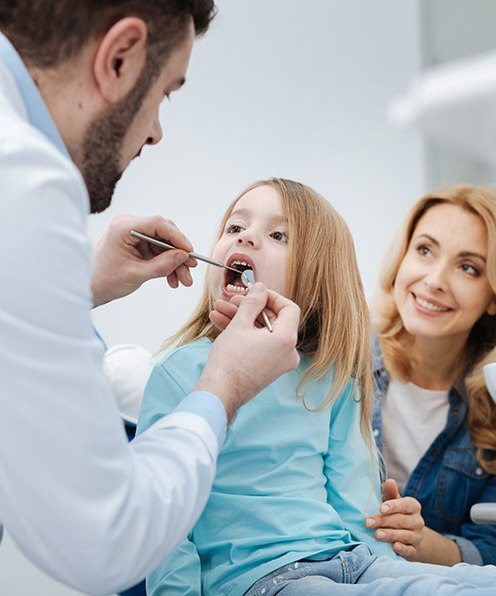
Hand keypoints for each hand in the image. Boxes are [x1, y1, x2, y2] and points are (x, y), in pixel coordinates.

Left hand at [92, 214, 196, 306]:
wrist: (91, 289)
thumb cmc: (105, 280)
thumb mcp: (136, 274)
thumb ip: (162, 265)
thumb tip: (183, 256)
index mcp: (123, 227)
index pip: (158, 224)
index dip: (177, 237)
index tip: (189, 252)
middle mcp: (129, 225)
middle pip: (164, 233)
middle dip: (178, 254)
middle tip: (190, 270)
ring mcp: (134, 234)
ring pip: (164, 244)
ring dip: (175, 263)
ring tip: (183, 280)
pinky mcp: (137, 243)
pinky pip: (158, 251)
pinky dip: (167, 264)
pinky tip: (173, 279)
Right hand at [195, 283, 299, 421]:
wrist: (219, 393)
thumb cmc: (230, 361)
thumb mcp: (240, 324)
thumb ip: (252, 302)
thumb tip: (260, 289)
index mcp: (286, 339)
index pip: (289, 308)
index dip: (271, 296)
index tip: (255, 292)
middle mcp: (287, 352)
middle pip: (272, 320)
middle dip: (249, 308)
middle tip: (231, 301)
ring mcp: (277, 362)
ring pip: (261, 332)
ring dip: (240, 319)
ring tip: (218, 309)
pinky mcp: (266, 369)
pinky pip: (258, 345)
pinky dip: (242, 334)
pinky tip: (220, 322)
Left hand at [364, 479, 424, 559]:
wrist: (409, 535)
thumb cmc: (395, 513)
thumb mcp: (392, 501)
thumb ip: (390, 492)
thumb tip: (390, 481)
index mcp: (413, 506)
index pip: (405, 504)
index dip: (393, 506)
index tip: (381, 508)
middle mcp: (417, 521)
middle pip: (401, 520)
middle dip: (383, 521)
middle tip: (367, 522)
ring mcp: (417, 536)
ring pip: (405, 535)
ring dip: (390, 535)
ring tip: (376, 534)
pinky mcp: (414, 550)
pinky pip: (410, 550)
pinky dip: (402, 549)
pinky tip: (394, 547)